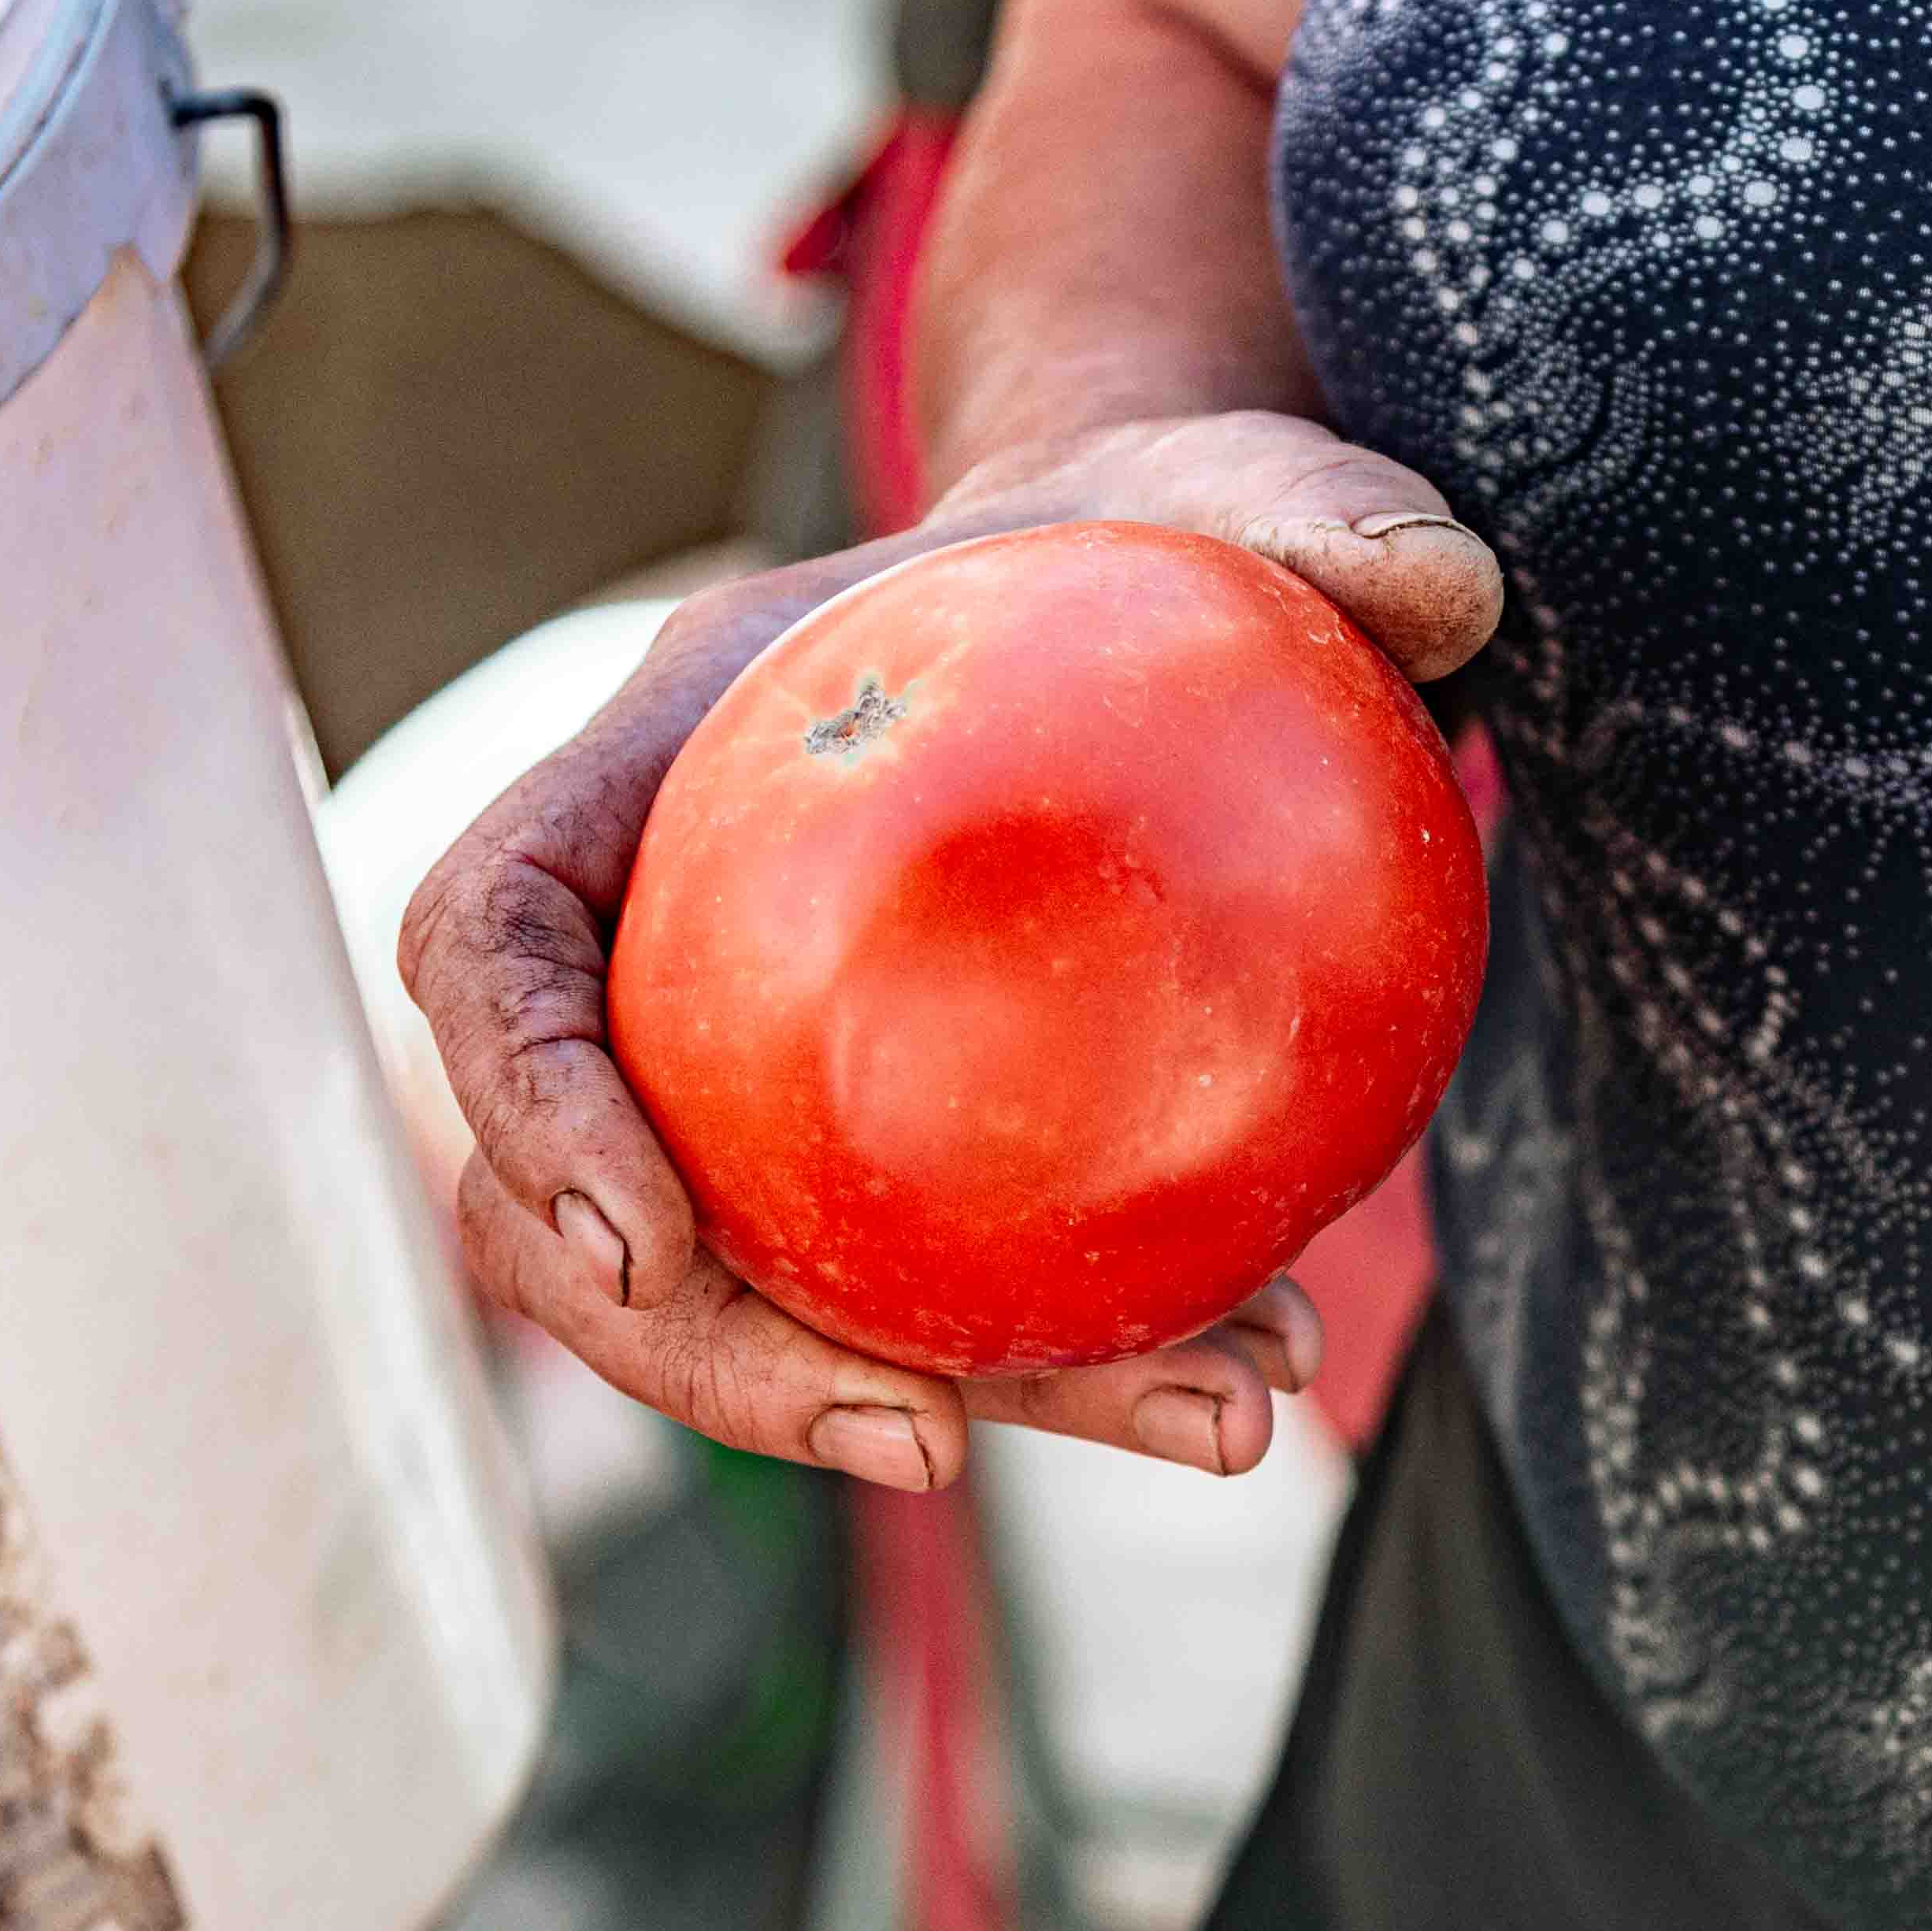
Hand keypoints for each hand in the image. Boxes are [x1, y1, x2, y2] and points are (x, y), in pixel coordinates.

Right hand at [398, 412, 1498, 1492]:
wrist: (1177, 588)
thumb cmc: (1156, 523)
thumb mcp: (1238, 489)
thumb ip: (1317, 514)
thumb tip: (1440, 581)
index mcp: (671, 750)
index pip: (491, 931)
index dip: (526, 1094)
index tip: (647, 1241)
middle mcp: (680, 928)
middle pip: (579, 1201)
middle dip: (717, 1355)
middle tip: (925, 1441)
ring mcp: (768, 1062)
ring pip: (772, 1292)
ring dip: (951, 1396)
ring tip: (1205, 1423)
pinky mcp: (893, 1152)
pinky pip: (945, 1292)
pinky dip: (1092, 1359)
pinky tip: (1264, 1375)